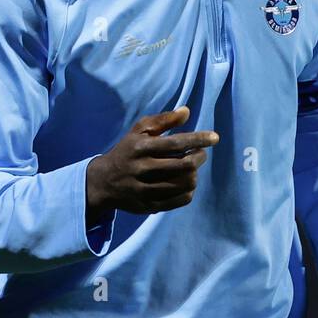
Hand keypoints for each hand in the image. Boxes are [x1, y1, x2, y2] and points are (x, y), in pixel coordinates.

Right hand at [86, 106, 218, 214]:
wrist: (102, 182)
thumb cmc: (127, 151)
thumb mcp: (138, 131)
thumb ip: (163, 120)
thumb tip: (186, 111)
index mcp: (141, 147)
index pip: (176, 142)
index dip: (198, 139)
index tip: (215, 137)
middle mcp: (142, 168)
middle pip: (184, 165)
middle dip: (199, 157)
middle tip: (200, 154)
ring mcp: (145, 189)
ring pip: (185, 183)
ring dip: (194, 174)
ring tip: (191, 168)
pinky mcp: (148, 206)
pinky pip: (181, 200)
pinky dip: (189, 190)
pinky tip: (185, 182)